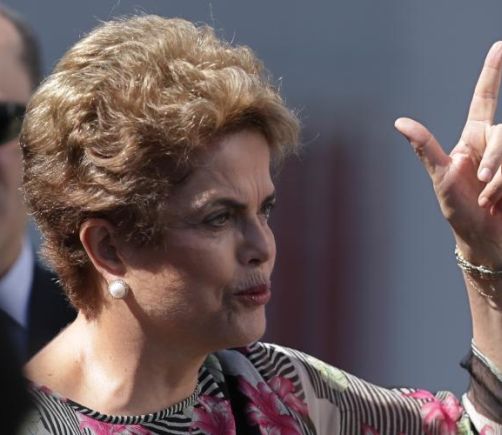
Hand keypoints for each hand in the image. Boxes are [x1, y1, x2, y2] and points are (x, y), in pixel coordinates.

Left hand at [395, 42, 501, 265]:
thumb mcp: (441, 178)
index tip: (499, 46)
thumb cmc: (459, 210)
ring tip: (492, 198)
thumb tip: (399, 121)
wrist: (484, 239)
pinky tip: (501, 201)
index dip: (492, 73)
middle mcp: (494, 144)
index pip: (483, 100)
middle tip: (483, 185)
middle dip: (496, 161)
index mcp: (472, 140)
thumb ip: (426, 148)